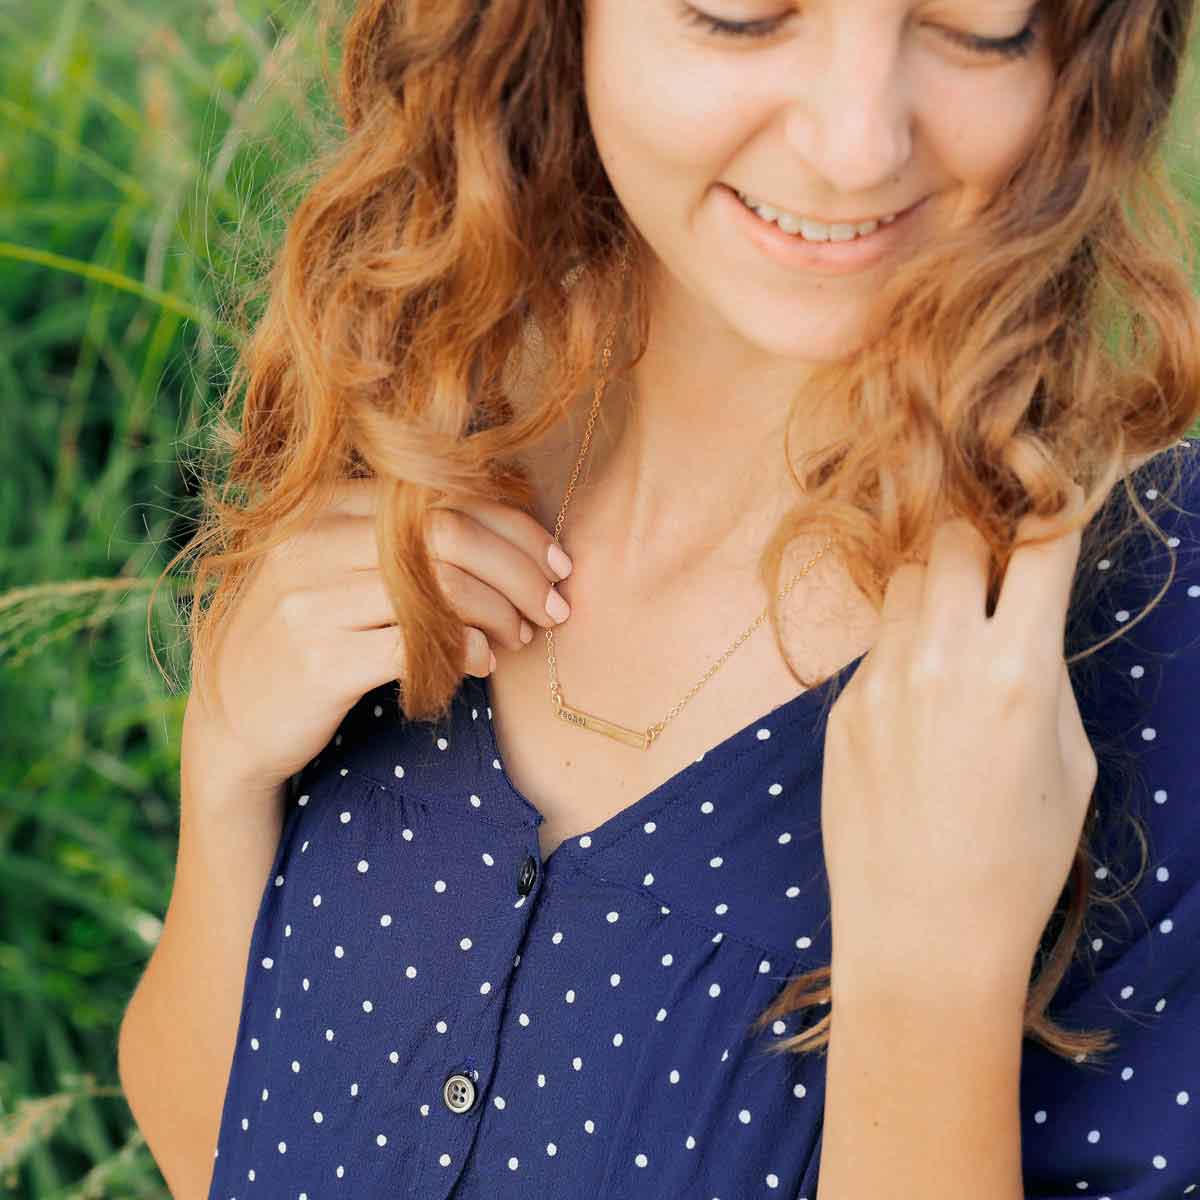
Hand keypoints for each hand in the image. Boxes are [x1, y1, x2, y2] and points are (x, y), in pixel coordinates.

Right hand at [182, 479, 570, 795]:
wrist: (232, 719)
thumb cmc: (310, 636)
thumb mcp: (341, 570)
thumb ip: (405, 542)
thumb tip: (516, 535)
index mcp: (324, 506)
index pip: (443, 495)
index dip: (516, 527)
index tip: (556, 564)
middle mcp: (312, 541)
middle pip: (452, 535)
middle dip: (521, 572)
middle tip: (554, 608)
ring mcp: (310, 600)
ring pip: (443, 586)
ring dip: (501, 614)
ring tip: (519, 638)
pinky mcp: (319, 660)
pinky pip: (420, 644)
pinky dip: (468, 651)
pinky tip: (483, 663)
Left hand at [820, 482, 1098, 999]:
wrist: (921, 932)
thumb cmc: (1017, 861)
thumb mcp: (1070, 766)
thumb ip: (1045, 676)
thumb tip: (1023, 623)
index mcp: (1015, 670)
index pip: (1039, 547)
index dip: (1050, 526)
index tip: (1049, 529)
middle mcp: (940, 657)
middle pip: (951, 539)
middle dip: (978, 547)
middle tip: (990, 582)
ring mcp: (879, 677)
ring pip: (902, 582)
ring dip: (932, 592)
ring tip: (948, 642)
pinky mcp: (841, 704)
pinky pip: (874, 645)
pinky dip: (899, 651)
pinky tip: (912, 710)